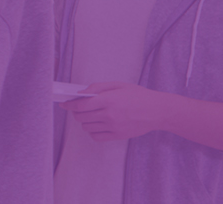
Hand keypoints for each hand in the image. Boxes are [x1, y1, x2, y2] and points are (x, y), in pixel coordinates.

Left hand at [58, 82, 177, 141]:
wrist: (158, 111)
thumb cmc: (139, 96)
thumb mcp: (118, 85)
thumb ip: (98, 87)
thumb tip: (81, 93)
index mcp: (109, 100)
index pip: (80, 105)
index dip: (69, 104)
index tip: (64, 103)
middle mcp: (109, 115)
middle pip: (81, 117)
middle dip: (76, 112)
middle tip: (79, 108)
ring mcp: (113, 127)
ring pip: (86, 127)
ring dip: (85, 121)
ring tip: (91, 115)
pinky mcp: (118, 136)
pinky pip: (96, 137)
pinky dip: (93, 131)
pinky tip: (97, 125)